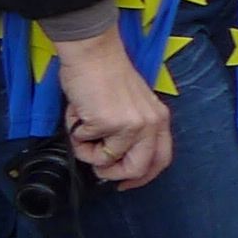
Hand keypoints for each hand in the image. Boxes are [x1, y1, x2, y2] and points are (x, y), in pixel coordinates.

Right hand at [52, 32, 172, 189]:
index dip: (141, 178)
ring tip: (84, 126)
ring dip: (87, 150)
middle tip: (97, 162)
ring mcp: (131, 125)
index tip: (124, 183)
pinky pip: (85, 145)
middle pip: (137, 170)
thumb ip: (132, 133)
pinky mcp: (108, 123)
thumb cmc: (106, 76)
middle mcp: (151, 124)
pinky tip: (79, 113)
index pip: (161, 160)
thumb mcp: (133, 107)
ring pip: (106, 161)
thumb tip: (115, 160)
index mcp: (159, 119)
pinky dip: (76, 133)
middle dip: (112, 173)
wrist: (93, 54)